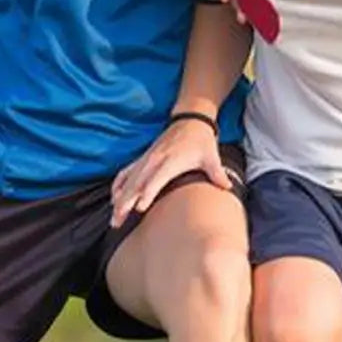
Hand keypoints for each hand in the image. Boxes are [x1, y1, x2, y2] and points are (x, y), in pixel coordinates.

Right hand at [110, 119, 229, 226]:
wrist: (190, 120)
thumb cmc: (201, 141)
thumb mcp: (211, 156)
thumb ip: (217, 172)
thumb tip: (228, 187)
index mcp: (171, 161)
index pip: (156, 178)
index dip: (148, 192)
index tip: (140, 207)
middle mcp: (154, 160)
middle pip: (136, 183)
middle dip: (125, 203)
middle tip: (118, 221)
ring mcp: (146, 159)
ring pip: (128, 181)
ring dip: (119, 199)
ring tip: (114, 218)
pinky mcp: (143, 159)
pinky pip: (126, 173)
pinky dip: (118, 185)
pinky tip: (114, 199)